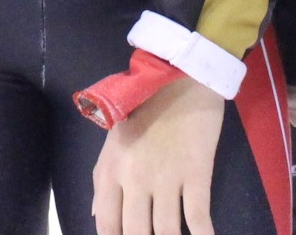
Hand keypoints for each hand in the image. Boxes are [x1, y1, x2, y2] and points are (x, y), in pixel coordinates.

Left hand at [93, 73, 223, 234]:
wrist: (180, 77)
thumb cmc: (144, 106)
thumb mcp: (113, 139)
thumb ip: (103, 180)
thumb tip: (97, 218)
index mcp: (111, 169)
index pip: (107, 224)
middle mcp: (135, 178)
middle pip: (137, 233)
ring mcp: (166, 177)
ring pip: (167, 231)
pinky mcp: (196, 173)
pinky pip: (198, 217)